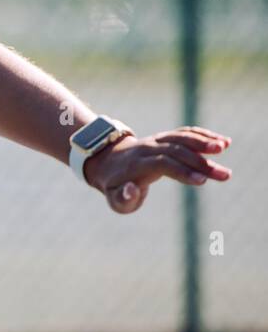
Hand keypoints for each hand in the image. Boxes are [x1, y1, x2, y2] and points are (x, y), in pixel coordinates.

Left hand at [84, 125, 231, 213]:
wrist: (106, 161)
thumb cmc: (114, 186)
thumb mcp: (114, 198)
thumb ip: (123, 198)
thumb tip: (132, 189)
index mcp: (136, 164)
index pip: (161, 164)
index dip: (181, 171)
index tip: (202, 180)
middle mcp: (146, 148)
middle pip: (175, 151)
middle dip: (201, 162)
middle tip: (225, 175)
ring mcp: (156, 141)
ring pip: (180, 137)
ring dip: (203, 141)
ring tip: (225, 146)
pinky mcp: (165, 138)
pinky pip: (184, 133)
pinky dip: (203, 135)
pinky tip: (223, 141)